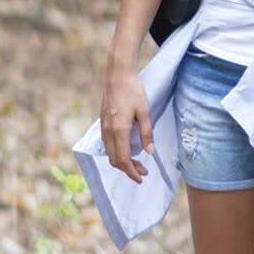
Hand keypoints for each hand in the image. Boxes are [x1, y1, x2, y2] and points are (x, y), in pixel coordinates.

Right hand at [98, 65, 151, 183]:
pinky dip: (117, 153)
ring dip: (122, 162)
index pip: (123, 159)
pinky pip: (108, 145)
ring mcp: (103, 127)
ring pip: (110, 153)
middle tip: (143, 172)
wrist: (118, 75)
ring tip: (137, 164)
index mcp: (119, 130)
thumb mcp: (145, 111)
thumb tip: (150, 152)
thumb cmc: (133, 90)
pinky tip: (127, 151)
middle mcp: (108, 131)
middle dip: (128, 170)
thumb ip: (147, 132)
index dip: (131, 172)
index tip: (141, 178)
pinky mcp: (103, 123)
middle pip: (115, 160)